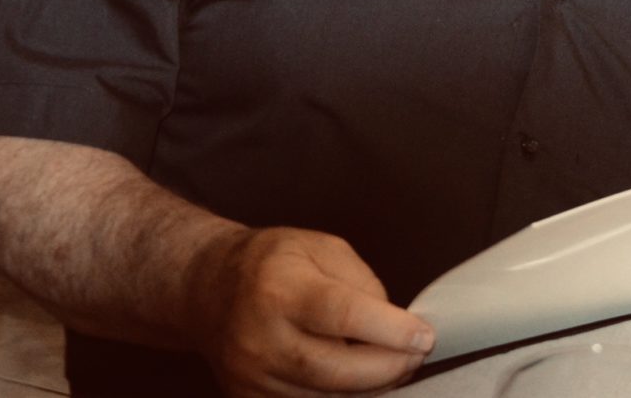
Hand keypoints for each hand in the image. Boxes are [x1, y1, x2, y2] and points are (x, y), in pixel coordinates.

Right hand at [191, 226, 431, 397]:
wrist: (206, 289)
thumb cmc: (270, 262)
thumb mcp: (321, 247)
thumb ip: (361, 283)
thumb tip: (394, 322)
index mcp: (279, 289)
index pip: (343, 316)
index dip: (390, 330)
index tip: (424, 336)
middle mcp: (260, 337)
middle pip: (333, 369)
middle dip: (386, 368)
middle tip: (417, 355)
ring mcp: (250, 376)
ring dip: (370, 390)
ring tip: (396, 369)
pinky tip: (364, 384)